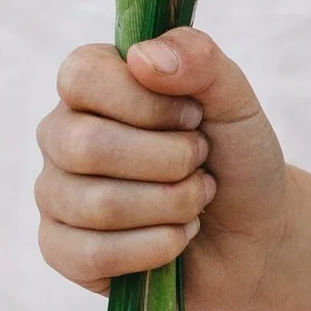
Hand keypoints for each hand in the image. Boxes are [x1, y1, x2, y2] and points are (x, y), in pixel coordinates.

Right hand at [33, 25, 288, 310]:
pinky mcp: (61, 250)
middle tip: (200, 162)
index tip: (193, 117)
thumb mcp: (234, 99)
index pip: (81, 77)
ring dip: (172, 205)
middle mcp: (62, 135)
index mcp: (91, 85)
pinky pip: (94, 253)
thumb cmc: (234, 157)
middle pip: (87, 146)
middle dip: (169, 161)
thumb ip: (200, 60)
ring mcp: (55, 194)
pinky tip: (178, 236)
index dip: (145, 103)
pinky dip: (156, 247)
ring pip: (97, 205)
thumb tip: (142, 57)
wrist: (254, 234)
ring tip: (196, 199)